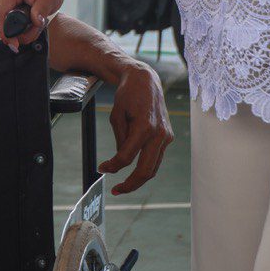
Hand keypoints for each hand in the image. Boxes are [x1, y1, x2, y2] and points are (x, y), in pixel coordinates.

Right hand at [0, 0, 66, 48]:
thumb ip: (41, 10)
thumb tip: (36, 23)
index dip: (4, 31)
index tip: (14, 44)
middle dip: (15, 32)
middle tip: (34, 31)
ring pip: (1, 21)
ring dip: (17, 29)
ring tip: (35, 25)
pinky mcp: (2, 1)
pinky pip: (3, 18)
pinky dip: (16, 25)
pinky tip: (29, 22)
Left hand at [99, 63, 173, 194]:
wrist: (146, 80)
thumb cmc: (128, 95)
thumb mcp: (116, 116)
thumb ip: (120, 140)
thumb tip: (121, 161)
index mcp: (144, 126)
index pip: (127, 156)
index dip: (112, 166)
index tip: (101, 169)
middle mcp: (159, 133)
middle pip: (145, 170)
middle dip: (130, 184)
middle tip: (116, 190)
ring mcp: (166, 136)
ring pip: (154, 168)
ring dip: (139, 179)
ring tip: (123, 185)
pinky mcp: (168, 136)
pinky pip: (156, 157)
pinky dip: (145, 166)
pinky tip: (133, 169)